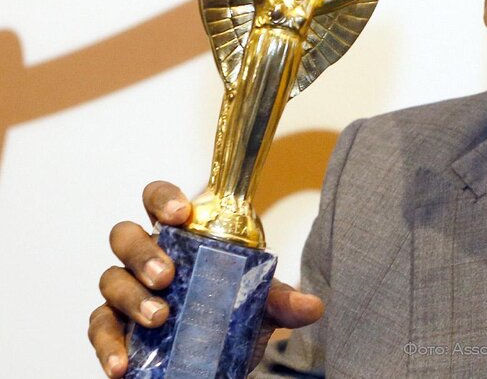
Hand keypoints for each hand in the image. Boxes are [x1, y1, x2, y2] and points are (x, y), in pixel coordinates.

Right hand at [88, 181, 324, 376]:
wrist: (224, 353)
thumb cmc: (235, 307)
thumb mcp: (262, 301)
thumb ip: (283, 299)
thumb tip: (312, 306)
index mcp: (180, 234)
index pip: (157, 199)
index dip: (164, 199)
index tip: (182, 213)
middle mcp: (147, 255)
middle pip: (125, 236)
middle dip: (143, 253)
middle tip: (168, 276)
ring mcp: (127, 290)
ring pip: (110, 280)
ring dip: (132, 297)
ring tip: (160, 318)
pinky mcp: (115, 326)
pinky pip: (99, 329)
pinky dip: (108, 345)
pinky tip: (122, 365)